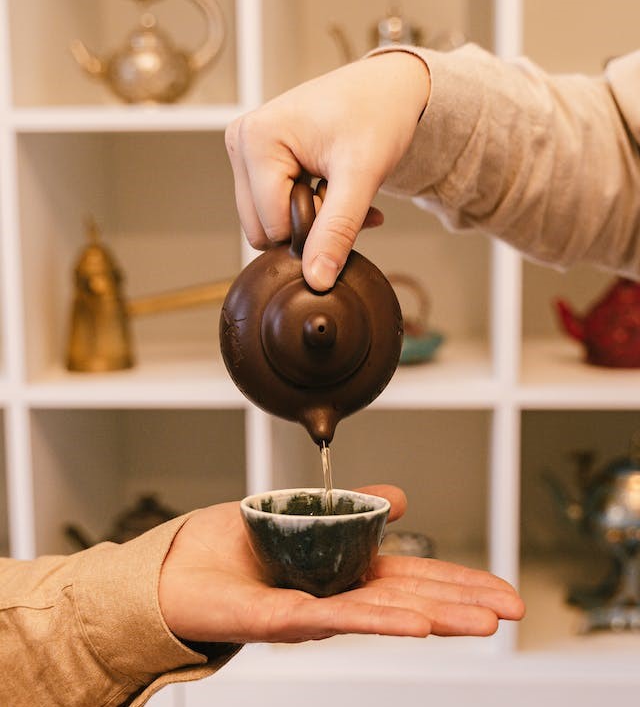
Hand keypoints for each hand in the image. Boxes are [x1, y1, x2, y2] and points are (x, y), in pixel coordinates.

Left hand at [158, 485, 524, 642]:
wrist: (178, 568)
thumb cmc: (237, 545)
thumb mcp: (306, 513)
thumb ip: (355, 510)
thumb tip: (403, 499)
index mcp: (346, 571)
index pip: (414, 578)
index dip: (459, 582)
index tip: (503, 591)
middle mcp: (337, 594)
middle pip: (410, 599)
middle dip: (462, 604)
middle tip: (513, 610)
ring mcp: (311, 611)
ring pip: (381, 613)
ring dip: (433, 615)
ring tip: (479, 622)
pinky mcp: (276, 618)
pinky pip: (329, 616)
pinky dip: (373, 617)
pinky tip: (410, 621)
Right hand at [225, 52, 430, 290]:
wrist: (389, 87)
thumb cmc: (378, 115)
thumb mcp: (361, 176)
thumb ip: (337, 230)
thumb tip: (316, 280)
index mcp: (256, 140)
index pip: (270, 226)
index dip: (311, 230)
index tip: (346, 203)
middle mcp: (241, 141)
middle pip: (260, 229)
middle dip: (306, 228)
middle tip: (343, 199)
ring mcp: (246, 150)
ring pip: (266, 222)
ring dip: (308, 221)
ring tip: (340, 193)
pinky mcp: (257, 158)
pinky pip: (271, 207)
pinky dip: (306, 210)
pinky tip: (333, 192)